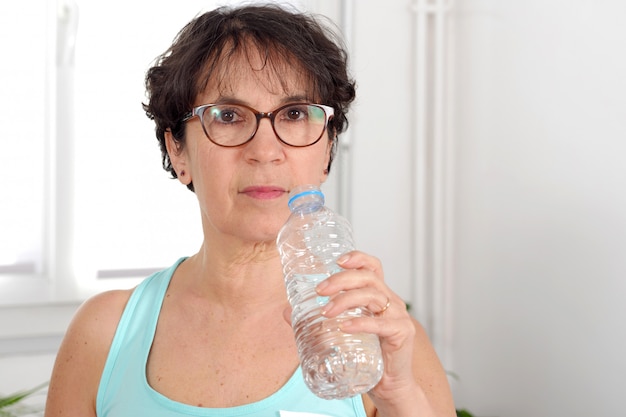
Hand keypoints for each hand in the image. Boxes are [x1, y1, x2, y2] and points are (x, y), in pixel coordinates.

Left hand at [314, 251, 417, 400]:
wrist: (389, 386)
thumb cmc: (367, 356)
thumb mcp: (341, 333)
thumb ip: (315, 321)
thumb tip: (286, 312)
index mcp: (378, 295)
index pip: (373, 267)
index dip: (357, 258)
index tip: (337, 261)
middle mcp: (391, 301)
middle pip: (368, 278)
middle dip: (341, 280)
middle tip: (319, 290)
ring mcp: (398, 316)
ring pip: (373, 296)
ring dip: (346, 300)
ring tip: (326, 311)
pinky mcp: (402, 333)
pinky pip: (381, 324)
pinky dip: (361, 323)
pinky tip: (345, 327)